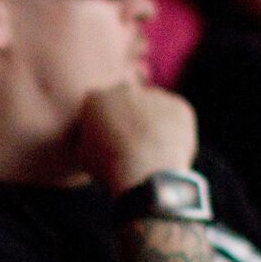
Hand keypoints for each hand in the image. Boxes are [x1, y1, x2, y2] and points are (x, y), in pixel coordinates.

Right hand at [73, 84, 197, 195]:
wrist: (145, 172)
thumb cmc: (109, 168)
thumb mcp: (82, 155)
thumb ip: (86, 137)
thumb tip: (89, 137)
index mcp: (96, 98)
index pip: (100, 104)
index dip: (106, 121)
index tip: (111, 138)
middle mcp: (125, 89)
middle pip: (127, 99)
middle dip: (129, 114)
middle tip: (133, 141)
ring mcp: (153, 95)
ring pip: (153, 106)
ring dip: (152, 120)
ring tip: (152, 149)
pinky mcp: (178, 106)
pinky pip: (176, 115)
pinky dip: (174, 128)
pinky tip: (167, 148)